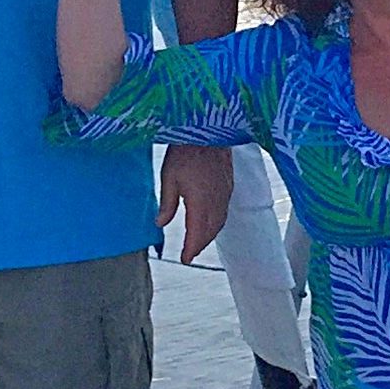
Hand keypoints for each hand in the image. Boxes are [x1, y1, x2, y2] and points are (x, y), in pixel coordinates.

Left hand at [159, 144, 233, 263]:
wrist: (209, 129)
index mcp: (200, 201)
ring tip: (198, 242)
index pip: (197, 233)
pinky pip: (224, 210)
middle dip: (200, 245)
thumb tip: (160, 224)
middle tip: (190, 254)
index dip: (191, 249)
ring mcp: (225, 193)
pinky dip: (217, 222)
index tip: (185, 259)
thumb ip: (167, 203)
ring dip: (209, 235)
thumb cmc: (186, 150)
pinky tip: (210, 222)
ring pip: (219, 222)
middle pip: (210, 231)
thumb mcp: (169, 177)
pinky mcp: (229, 184)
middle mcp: (216, 200)